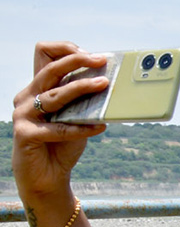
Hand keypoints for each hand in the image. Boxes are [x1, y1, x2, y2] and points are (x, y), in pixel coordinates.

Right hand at [12, 43, 108, 198]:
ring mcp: (23, 114)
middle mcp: (27, 96)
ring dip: (82, 88)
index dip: (65, 49)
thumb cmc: (63, 145)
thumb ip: (84, 101)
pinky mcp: (25, 133)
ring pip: (55, 95)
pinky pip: (58, 128)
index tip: (90, 55)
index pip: (43, 54)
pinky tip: (101, 127)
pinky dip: (81, 128)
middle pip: (50, 69)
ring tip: (104, 85)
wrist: (47, 177)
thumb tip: (109, 84)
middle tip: (101, 61)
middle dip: (77, 61)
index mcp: (38, 88)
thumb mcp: (77, 118)